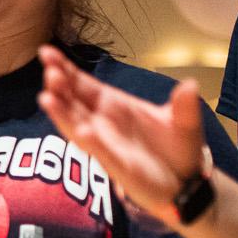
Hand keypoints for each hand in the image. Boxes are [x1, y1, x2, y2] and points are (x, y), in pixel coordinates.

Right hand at [37, 45, 205, 224]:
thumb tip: (191, 85)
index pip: (82, 84)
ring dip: (62, 113)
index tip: (46, 53)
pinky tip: (84, 131)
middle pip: (72, 102)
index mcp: (113, 105)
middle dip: (58, 87)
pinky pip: (101, 152)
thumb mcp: (183, 122)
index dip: (64, 69)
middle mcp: (102, 123)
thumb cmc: (177, 149)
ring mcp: (106, 144)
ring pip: (76, 126)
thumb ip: (184, 105)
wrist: (187, 184)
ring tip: (48, 99)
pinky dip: (93, 142)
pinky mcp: (117, 166)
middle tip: (50, 72)